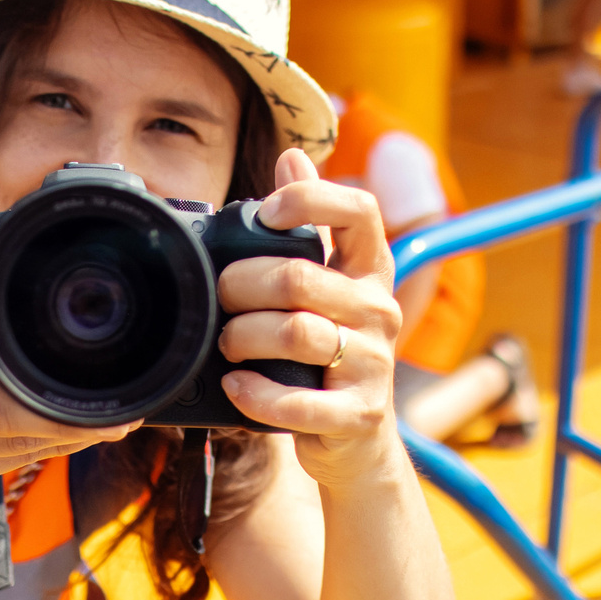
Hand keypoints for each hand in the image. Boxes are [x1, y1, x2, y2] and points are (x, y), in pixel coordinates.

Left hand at [213, 147, 405, 487]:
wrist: (357, 442)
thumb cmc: (328, 354)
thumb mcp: (327, 286)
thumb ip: (310, 225)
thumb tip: (293, 157)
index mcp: (370, 270)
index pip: (360, 211)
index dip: (312, 200)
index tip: (271, 212)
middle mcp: (378, 310)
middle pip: (301, 278)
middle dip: (242, 285)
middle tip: (221, 300)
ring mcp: (373, 364)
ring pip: (296, 334)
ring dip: (244, 338)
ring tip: (227, 344)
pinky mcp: (358, 414)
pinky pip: (299, 401)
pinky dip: (256, 394)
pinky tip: (238, 386)